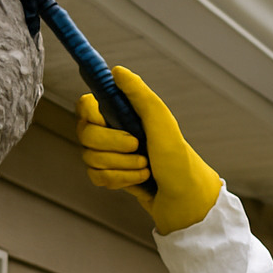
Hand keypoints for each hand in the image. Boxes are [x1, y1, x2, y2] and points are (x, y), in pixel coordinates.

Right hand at [76, 67, 222, 234]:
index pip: (87, 104)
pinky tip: (139, 181)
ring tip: (145, 167)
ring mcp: (113, 155)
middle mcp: (117, 131)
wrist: (187, 201)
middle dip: (111, 145)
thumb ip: (139, 94)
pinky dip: (118, 180)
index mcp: (126, 113)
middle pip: (85, 134)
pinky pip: (96, 177)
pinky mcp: (113, 177)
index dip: (91, 113)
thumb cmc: (179, 161)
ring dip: (120, 165)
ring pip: (90, 158)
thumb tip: (117, 71)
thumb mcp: (162, 121)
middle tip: (137, 147)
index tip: (105, 119)